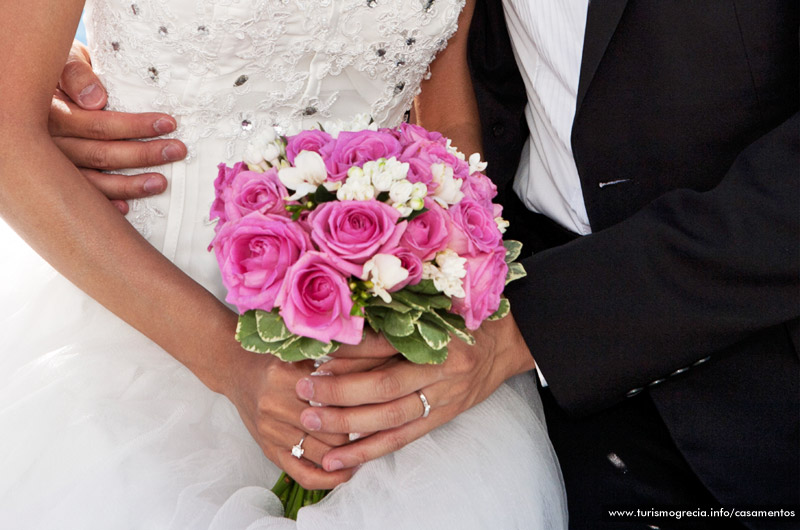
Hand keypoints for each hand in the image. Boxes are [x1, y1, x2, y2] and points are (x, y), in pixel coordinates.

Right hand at [49, 40, 186, 213]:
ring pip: (93, 182)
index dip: (134, 126)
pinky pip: (84, 198)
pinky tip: (126, 208)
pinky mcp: (61, 180)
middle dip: (143, 154)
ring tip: (162, 183)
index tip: (168, 123)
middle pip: (100, 155)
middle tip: (177, 150)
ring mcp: (54, 165)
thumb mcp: (67, 61)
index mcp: (51, 113)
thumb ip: (76, 73)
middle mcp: (49, 144)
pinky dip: (105, 204)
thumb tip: (96, 99)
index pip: (98, 125)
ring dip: (130, 185)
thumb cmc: (65, 74)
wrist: (42, 87)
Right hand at [221, 348, 359, 489]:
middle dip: (356, 430)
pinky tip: (345, 472)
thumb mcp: (300, 352)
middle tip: (373, 426)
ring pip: (322, 454)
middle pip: (332, 431)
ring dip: (346, 453)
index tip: (374, 404)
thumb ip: (330, 361)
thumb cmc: (277, 362)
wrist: (238, 373)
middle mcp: (274, 406)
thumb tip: (371, 369)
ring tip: (365, 446)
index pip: (335, 402)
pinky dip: (327, 479)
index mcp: (285, 378)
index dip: (359, 406)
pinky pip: (302, 474)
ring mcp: (270, 432)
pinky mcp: (269, 451)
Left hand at [293, 314, 535, 471]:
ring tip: (311, 422)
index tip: (317, 350)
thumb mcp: (433, 306)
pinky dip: (368, 450)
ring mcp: (443, 397)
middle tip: (303, 389)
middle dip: (340, 390)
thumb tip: (343, 325)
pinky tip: (339, 459)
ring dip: (347, 424)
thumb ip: (394, 316)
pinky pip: (401, 439)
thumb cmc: (462, 317)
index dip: (351, 349)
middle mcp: (443, 368)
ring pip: (390, 417)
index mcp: (440, 334)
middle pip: (385, 385)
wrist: (504, 343)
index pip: (387, 343)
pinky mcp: (440, 418)